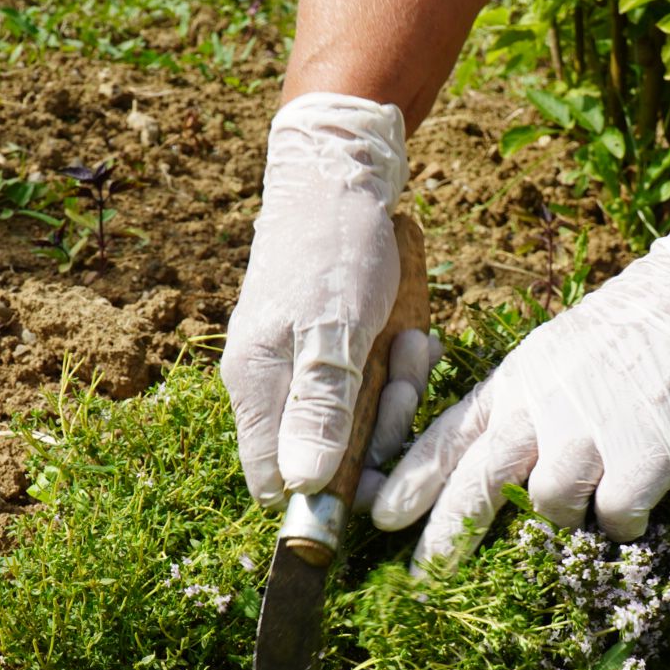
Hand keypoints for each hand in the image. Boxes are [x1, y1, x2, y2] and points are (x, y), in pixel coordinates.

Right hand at [222, 93, 436, 507]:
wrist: (342, 176)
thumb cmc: (333, 249)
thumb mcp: (335, 332)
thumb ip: (320, 408)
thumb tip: (303, 482)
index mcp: (256, 386)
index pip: (273, 480)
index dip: (322, 493)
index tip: (372, 474)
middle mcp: (276, 386)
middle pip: (328, 457)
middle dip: (378, 428)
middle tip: (400, 378)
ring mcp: (306, 368)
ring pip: (360, 421)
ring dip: (397, 392)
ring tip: (408, 344)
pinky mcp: (336, 352)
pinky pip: (375, 386)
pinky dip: (401, 366)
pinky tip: (413, 336)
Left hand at [371, 200, 669, 567]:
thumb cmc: (632, 327)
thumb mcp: (553, 353)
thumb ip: (520, 405)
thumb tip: (491, 462)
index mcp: (515, 384)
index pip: (446, 437)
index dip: (408, 482)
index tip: (378, 516)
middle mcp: (541, 410)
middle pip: (476, 485)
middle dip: (445, 538)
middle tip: (425, 580)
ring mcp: (589, 436)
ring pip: (551, 509)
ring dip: (570, 519)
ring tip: (601, 492)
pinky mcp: (641, 460)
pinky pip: (617, 518)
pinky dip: (628, 520)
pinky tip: (643, 497)